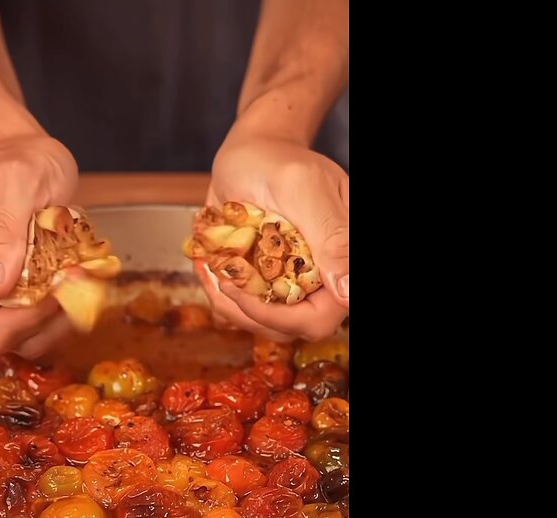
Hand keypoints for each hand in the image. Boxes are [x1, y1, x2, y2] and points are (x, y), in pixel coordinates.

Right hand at [0, 135, 78, 356]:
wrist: (25, 157)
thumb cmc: (17, 163)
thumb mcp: (12, 183)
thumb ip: (0, 231)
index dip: (33, 318)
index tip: (65, 282)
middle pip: (12, 339)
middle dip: (53, 316)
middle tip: (80, 276)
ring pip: (32, 338)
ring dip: (66, 315)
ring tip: (81, 274)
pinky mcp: (16, 298)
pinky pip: (44, 324)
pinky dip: (68, 308)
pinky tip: (78, 278)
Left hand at [199, 137, 348, 341]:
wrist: (251, 152)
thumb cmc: (279, 161)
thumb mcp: (305, 190)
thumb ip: (331, 238)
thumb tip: (348, 292)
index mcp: (342, 258)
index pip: (325, 314)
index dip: (287, 317)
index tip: (244, 295)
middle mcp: (319, 278)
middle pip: (293, 327)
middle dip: (252, 314)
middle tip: (224, 281)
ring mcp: (290, 282)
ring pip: (264, 323)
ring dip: (231, 305)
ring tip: (213, 267)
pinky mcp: (264, 282)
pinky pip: (243, 309)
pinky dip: (220, 293)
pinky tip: (208, 265)